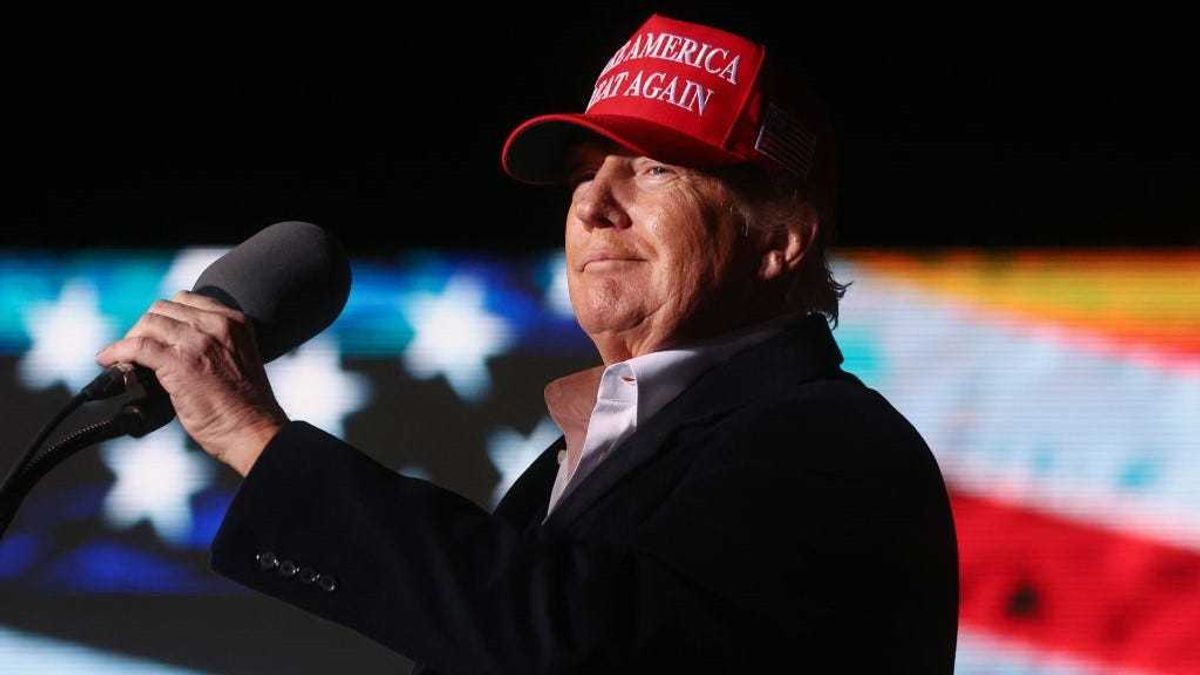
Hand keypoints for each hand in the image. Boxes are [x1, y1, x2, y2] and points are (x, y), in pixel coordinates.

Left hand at [95, 290, 287, 476]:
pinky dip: (117, 351)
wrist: (253, 431)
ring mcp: (197, 342)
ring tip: (124, 358)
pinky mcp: (178, 363)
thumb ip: (211, 344)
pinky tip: (108, 360)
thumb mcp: (237, 358)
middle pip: (162, 309)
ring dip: (130, 339)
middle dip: (145, 327)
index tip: (155, 334)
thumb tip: (169, 345)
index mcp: (233, 322)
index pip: (186, 300)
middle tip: (137, 350)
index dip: (164, 317)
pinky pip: (136, 347)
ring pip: (148, 324)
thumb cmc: (246, 406)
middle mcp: (216, 325)